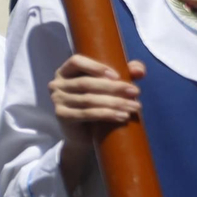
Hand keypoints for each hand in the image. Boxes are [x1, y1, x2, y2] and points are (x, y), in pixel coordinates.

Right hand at [49, 54, 146, 191]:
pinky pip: (86, 114)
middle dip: (113, 87)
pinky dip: (106, 114)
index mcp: (65, 71)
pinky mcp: (61, 116)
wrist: (84, 134)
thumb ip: (125, 72)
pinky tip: (122, 116)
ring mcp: (57, 101)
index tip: (117, 75)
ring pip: (89, 99)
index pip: (76, 61)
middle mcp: (57, 84)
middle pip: (86, 83)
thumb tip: (139, 71)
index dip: (96, 66)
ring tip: (134, 107)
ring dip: (115, 102)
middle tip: (136, 91)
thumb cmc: (97, 104)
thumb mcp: (111, 84)